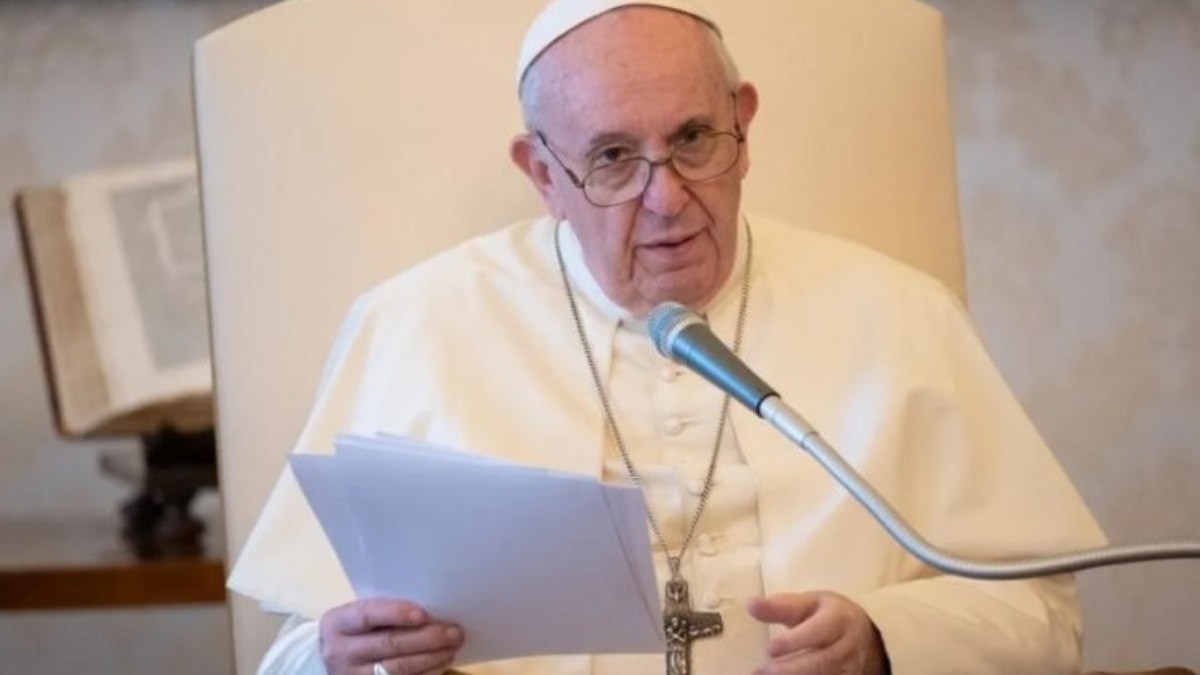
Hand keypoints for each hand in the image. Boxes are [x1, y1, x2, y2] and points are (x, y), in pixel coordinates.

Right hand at [318, 598, 464, 674]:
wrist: (336, 660)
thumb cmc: (355, 630)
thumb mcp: (357, 617)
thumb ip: (384, 611)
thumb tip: (431, 610)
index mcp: (337, 624)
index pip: (367, 615)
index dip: (396, 613)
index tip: (422, 614)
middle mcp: (340, 652)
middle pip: (388, 644)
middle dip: (426, 638)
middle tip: (454, 632)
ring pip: (398, 669)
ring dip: (432, 658)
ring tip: (452, 647)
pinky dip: (427, 674)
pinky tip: (442, 663)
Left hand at [748, 592, 887, 674]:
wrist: (863, 637)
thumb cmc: (828, 615)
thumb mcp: (809, 603)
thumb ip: (782, 606)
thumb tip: (751, 605)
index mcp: (839, 619)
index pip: (819, 631)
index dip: (795, 641)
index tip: (771, 648)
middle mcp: (847, 647)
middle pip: (822, 662)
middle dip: (791, 669)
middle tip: (762, 672)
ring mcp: (850, 669)